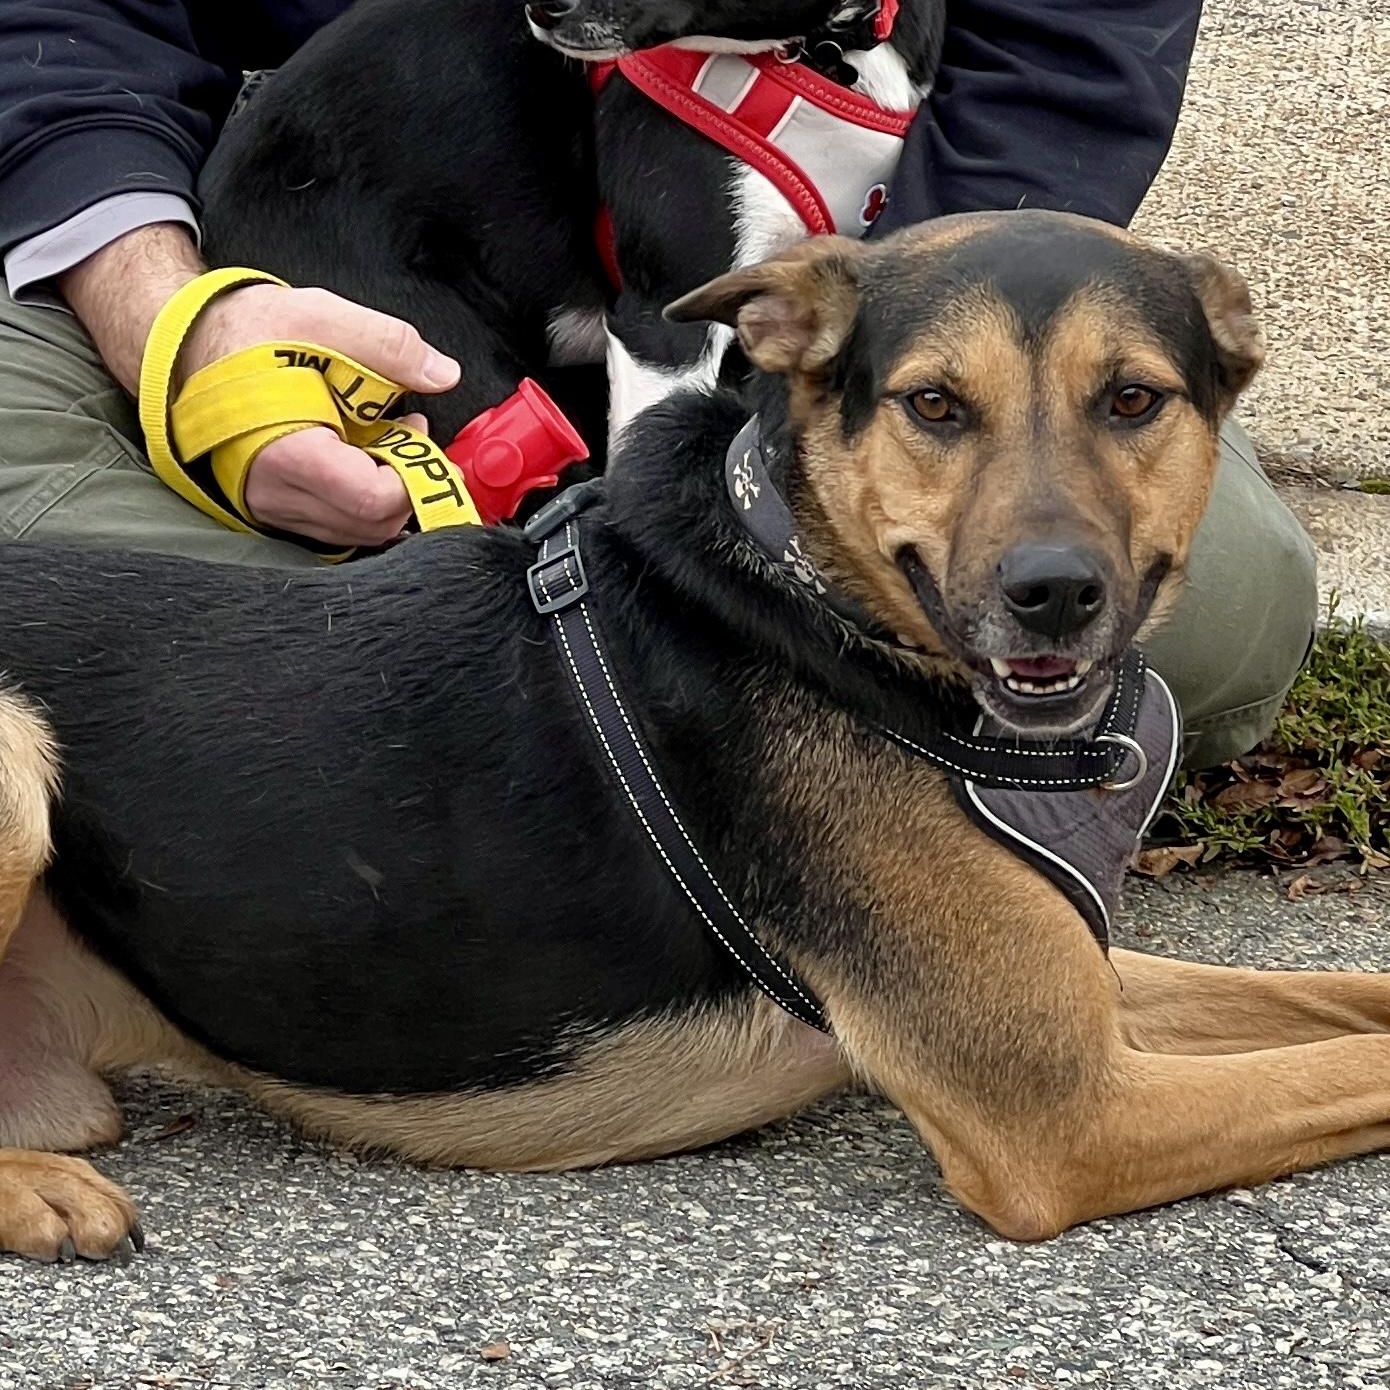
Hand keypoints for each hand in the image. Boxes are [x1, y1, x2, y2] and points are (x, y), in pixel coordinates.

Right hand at [183, 283, 459, 547]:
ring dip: (386, 491)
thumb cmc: (243, 333)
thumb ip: (388, 345)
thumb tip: (442, 373)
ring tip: (383, 437)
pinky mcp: (275, 509)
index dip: (413, 475)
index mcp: (289, 454)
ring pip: (356, 530)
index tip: (418, 434)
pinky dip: (359, 498)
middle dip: (406, 483)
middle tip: (408, 432)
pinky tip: (358, 455)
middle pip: (372, 524)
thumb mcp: (320, 317)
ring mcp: (273, 507)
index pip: (373, 499)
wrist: (182, 347)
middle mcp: (277, 494)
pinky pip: (334, 524)